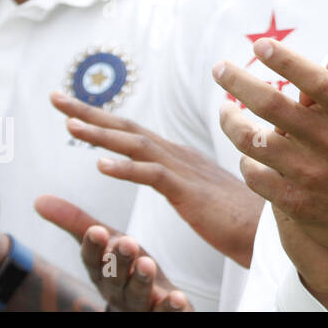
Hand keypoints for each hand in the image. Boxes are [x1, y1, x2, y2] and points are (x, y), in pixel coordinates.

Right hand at [34, 196, 190, 310]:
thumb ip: (76, 223)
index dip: (94, 246)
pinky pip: (165, 312)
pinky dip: (170, 307)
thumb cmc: (122, 266)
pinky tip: (177, 298)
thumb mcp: (103, 243)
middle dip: (119, 261)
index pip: (93, 259)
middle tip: (127, 242)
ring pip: (138, 294)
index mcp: (101, 270)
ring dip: (142, 280)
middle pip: (115, 277)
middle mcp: (117, 289)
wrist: (145, 304)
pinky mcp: (161, 312)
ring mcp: (139, 303)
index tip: (97, 230)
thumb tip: (38, 200)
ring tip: (148, 264)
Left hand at [49, 90, 261, 266]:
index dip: (101, 117)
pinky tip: (100, 166)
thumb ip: (189, 179)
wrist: (272, 230)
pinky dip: (126, 169)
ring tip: (68, 125)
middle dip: (89, 113)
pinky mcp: (190, 192)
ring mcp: (185, 171)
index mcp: (180, 157)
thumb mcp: (207, 192)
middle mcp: (180, 156)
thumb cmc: (243, 216)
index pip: (134, 132)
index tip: (70, 107)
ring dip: (100, 134)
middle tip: (55, 97)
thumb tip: (180, 174)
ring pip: (136, 146)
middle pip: (128, 129)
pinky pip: (152, 176)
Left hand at [215, 9, 327, 276]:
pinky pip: (257, 178)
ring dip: (232, 122)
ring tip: (224, 110)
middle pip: (271, 105)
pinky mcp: (299, 203)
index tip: (258, 45)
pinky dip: (247, 163)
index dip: (281, 58)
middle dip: (238, 82)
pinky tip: (247, 153)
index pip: (311, 77)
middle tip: (220, 69)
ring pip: (255, 143)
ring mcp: (312, 174)